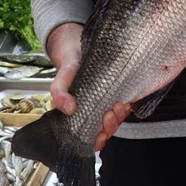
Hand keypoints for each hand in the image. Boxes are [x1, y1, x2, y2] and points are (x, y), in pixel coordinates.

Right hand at [45, 23, 129, 150]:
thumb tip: (67, 109)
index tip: (100, 133)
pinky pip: (127, 104)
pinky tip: (125, 100)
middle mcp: (95, 111)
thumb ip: (59, 92)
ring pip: (117, 119)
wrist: (78, 46)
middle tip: (109, 114)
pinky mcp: (119, 91)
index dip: (98, 140)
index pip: (91, 136)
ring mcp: (107, 101)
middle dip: (110, 127)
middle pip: (107, 130)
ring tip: (118, 106)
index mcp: (80, 114)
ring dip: (120, 117)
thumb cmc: (69, 66)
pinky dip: (127, 105)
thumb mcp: (61, 78)